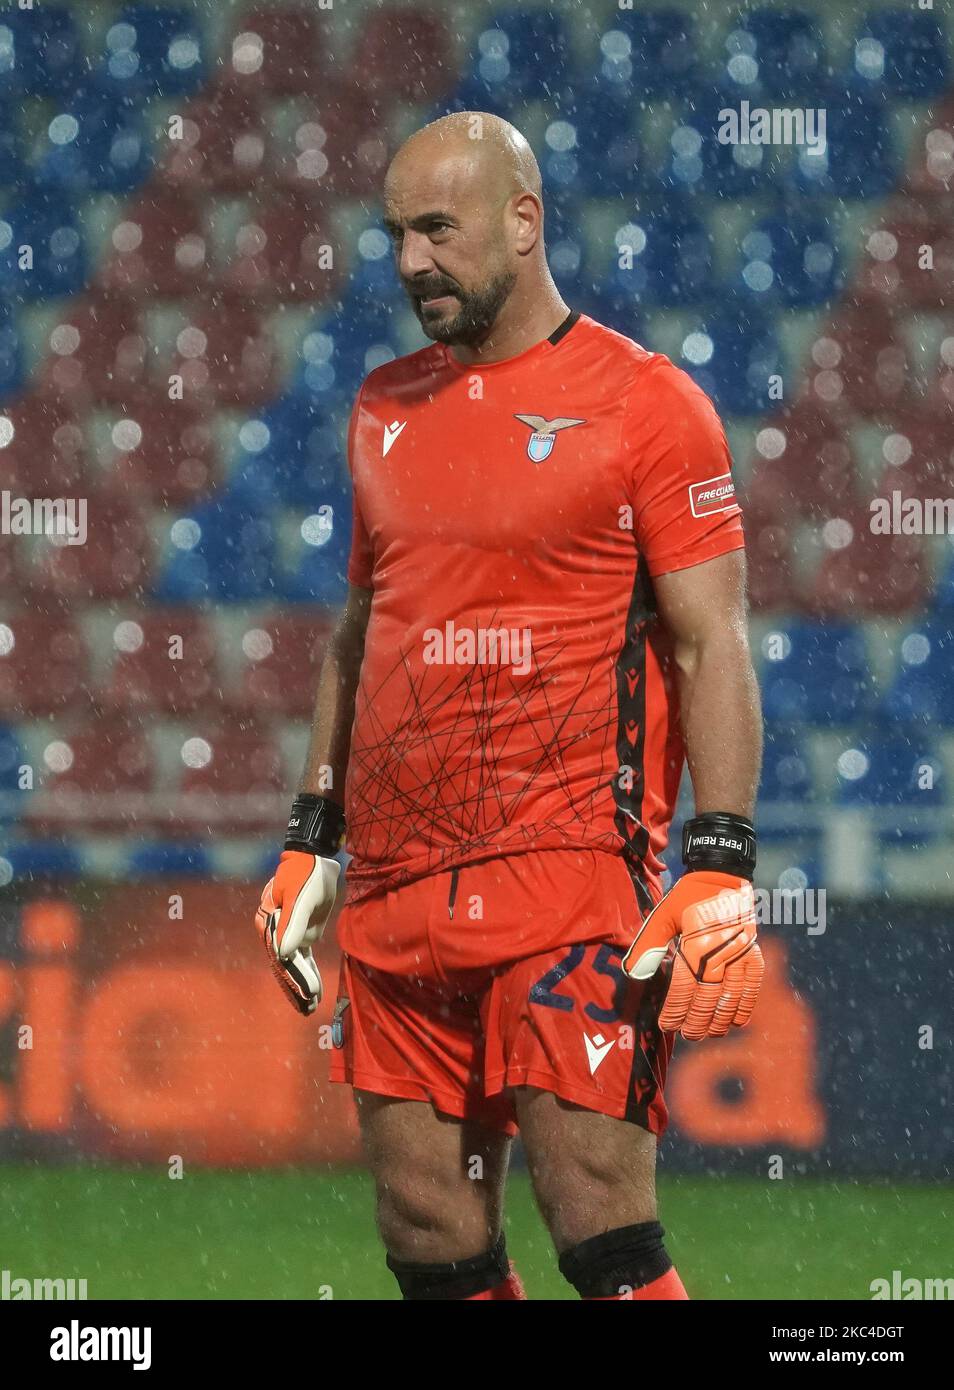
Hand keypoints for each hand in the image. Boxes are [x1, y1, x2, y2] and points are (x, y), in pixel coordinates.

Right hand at [255, 849, 341, 1015]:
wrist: (314, 859)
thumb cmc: (307, 875)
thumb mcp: (302, 898)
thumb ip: (294, 925)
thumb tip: (285, 954)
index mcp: (269, 923)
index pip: (282, 957)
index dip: (295, 978)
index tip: (309, 994)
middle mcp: (273, 931)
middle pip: (284, 965)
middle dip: (296, 988)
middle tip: (308, 1009)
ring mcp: (285, 933)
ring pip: (292, 965)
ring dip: (300, 985)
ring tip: (308, 1008)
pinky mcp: (298, 933)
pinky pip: (301, 957)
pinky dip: (306, 973)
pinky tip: (312, 990)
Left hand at [621, 870, 762, 1039]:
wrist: (723, 876)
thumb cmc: (687, 897)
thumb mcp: (662, 915)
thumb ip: (648, 945)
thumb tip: (633, 974)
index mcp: (696, 944)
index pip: (685, 987)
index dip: (676, 1010)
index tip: (667, 1025)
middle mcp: (721, 952)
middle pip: (709, 997)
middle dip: (697, 1021)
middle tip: (688, 1036)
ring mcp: (741, 954)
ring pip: (732, 996)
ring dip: (720, 1019)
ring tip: (708, 1033)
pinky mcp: (754, 953)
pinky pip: (752, 986)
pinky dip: (745, 1006)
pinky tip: (736, 1021)